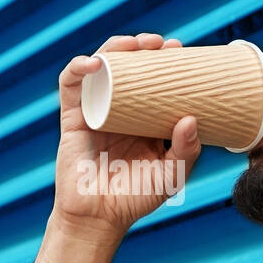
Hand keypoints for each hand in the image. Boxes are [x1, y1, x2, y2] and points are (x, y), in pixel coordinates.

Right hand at [53, 33, 202, 239]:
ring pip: (101, 67)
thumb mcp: (172, 175)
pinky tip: (94, 64)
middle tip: (161, 44)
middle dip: (143, 47)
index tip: (180, 50)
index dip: (166, 61)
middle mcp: (120, 109)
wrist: (99, 218)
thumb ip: (186, 150)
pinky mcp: (72, 117)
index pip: (155, 79)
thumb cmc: (136, 198)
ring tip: (132, 44)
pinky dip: (78, 68)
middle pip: (128, 66)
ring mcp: (95, 110)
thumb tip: (191, 118)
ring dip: (114, 48)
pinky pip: (71, 85)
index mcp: (145, 118)